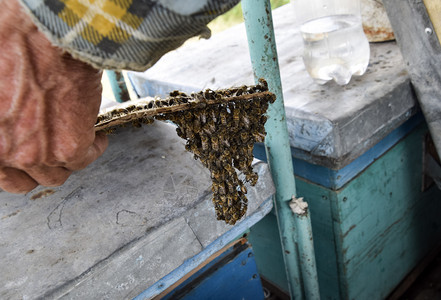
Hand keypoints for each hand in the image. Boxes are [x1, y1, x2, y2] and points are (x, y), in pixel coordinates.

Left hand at [0, 0, 107, 192]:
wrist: (42, 37)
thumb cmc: (9, 50)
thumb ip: (2, 117)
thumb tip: (15, 121)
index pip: (0, 173)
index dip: (15, 165)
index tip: (27, 155)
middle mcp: (4, 154)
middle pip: (26, 180)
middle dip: (39, 168)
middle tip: (51, 153)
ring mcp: (35, 155)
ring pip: (57, 175)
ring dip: (68, 161)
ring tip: (79, 145)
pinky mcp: (69, 148)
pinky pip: (86, 159)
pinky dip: (95, 149)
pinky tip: (98, 137)